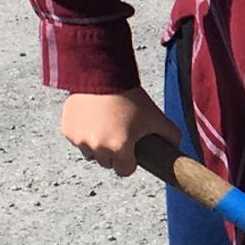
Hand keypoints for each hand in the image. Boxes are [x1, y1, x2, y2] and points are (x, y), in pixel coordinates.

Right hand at [59, 87, 178, 178]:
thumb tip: (178, 147)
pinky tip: (92, 117)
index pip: (124, 171)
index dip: (130, 161)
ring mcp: (79, 139)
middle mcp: (97, 148)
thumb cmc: (130, 96)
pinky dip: (82, 131)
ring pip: (89, 151)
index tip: (131, 151)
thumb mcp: (155, 116)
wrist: (103, 73)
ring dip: (96, 144)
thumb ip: (170, 134)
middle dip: (113, 153)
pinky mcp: (67, 129)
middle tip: (119, 134)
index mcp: (119, 149)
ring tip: (105, 124)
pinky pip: (76, 138)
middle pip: (106, 162)